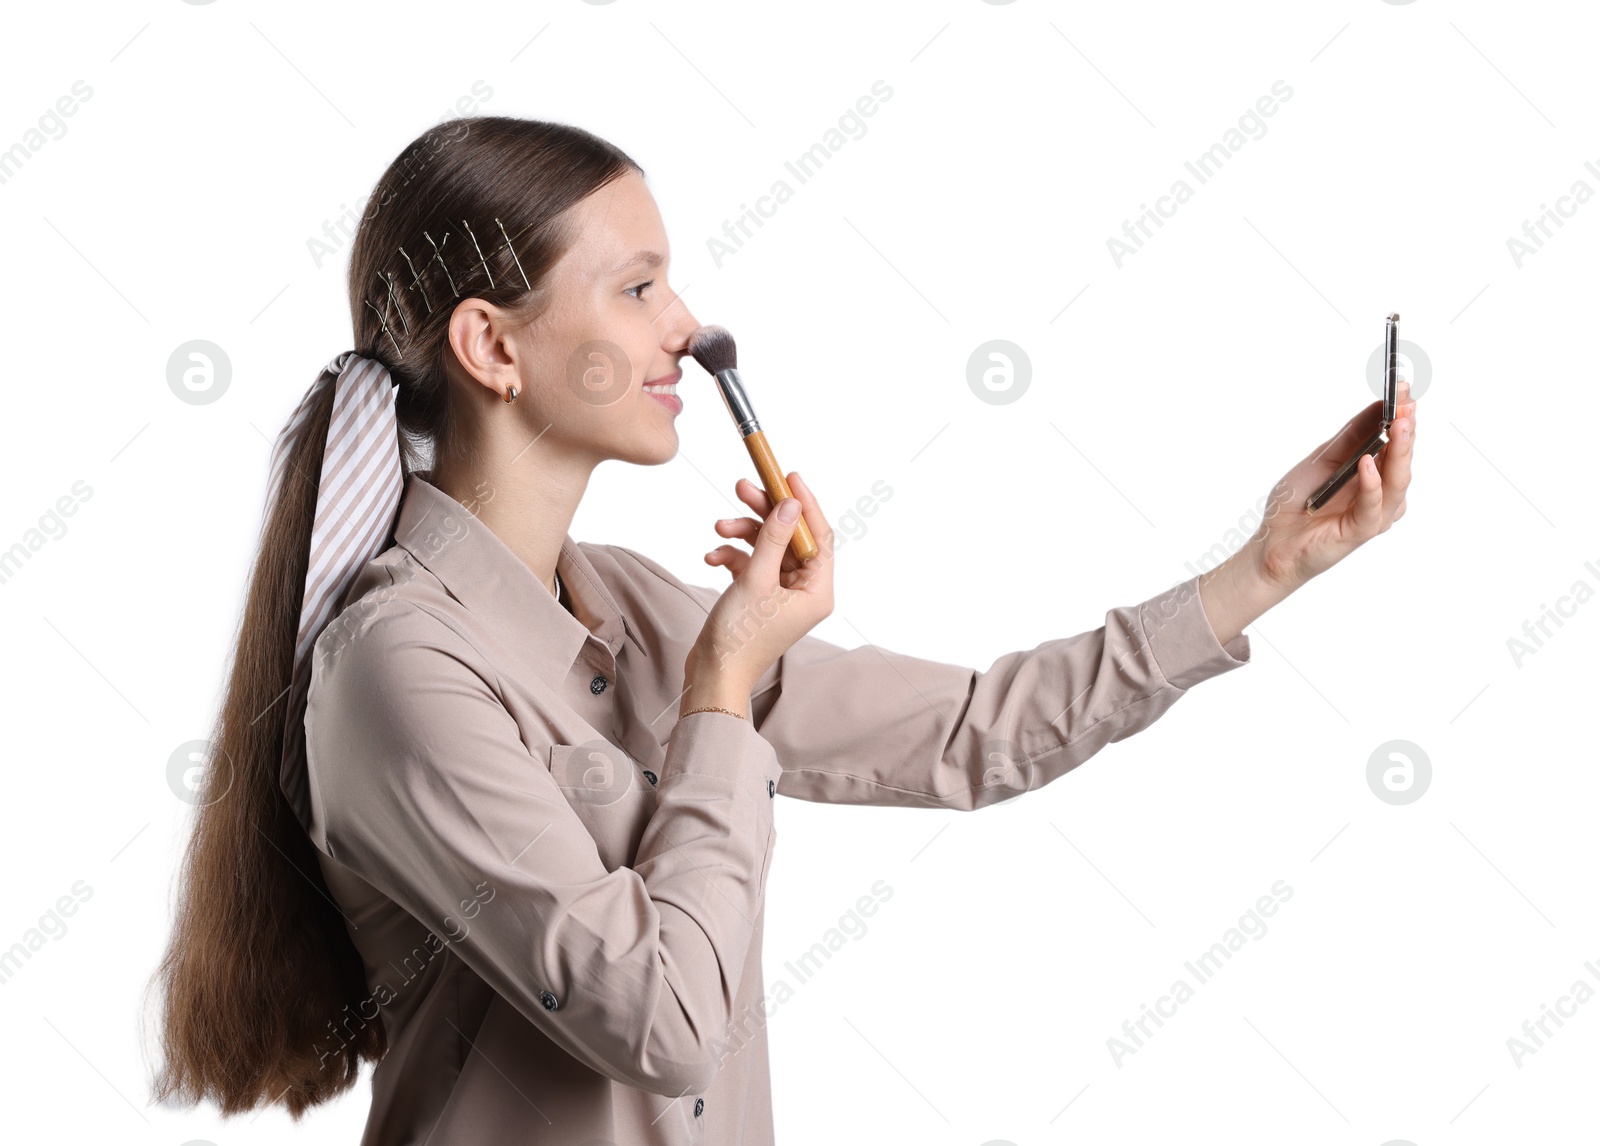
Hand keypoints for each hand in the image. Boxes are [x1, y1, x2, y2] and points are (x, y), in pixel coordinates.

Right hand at [687, 471, 833, 692]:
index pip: (819, 535)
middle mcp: (805, 591)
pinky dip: (732, 555)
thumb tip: (790, 503)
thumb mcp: (757, 579)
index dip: (804, 502)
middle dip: (765, 512)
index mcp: (818, 591)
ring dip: (743, 533)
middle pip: (790, 536)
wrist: (713, 674)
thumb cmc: (740, 637)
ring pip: (767, 546)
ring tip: (719, 527)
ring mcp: (781, 594)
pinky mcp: (759, 596)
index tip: (787, 476)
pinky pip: (751, 563)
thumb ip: (774, 538)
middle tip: (743, 487)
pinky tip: (713, 557)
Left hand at [1251, 379, 1418, 591]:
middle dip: (1406, 428)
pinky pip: (1372, 507)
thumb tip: (1377, 406)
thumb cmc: (1296, 503)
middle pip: (1402, 459)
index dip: (1401, 414)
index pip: (1396, 440)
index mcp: (1374, 473)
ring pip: (1397, 482)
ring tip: (1398, 425)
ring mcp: (1374, 513)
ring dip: (1399, 452)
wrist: (1272, 542)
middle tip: (1406, 403)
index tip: (1403, 388)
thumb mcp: (1322, 460)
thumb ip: (1350, 437)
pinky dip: (1371, 484)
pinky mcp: (1360, 532)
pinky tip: (1367, 464)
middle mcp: (1381, 493)